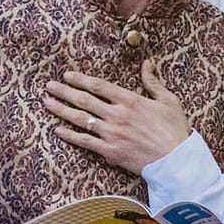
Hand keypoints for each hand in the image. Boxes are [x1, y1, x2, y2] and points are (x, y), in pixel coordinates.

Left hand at [44, 59, 191, 173]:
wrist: (176, 161)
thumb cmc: (175, 130)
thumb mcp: (168, 101)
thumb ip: (153, 82)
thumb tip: (147, 63)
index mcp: (130, 100)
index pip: (99, 86)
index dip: (81, 79)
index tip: (67, 75)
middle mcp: (117, 115)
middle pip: (84, 100)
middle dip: (64, 91)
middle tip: (49, 86)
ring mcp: (111, 134)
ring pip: (81, 119)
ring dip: (62, 110)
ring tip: (47, 103)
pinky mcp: (110, 151)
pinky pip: (85, 142)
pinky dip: (70, 136)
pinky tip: (58, 130)